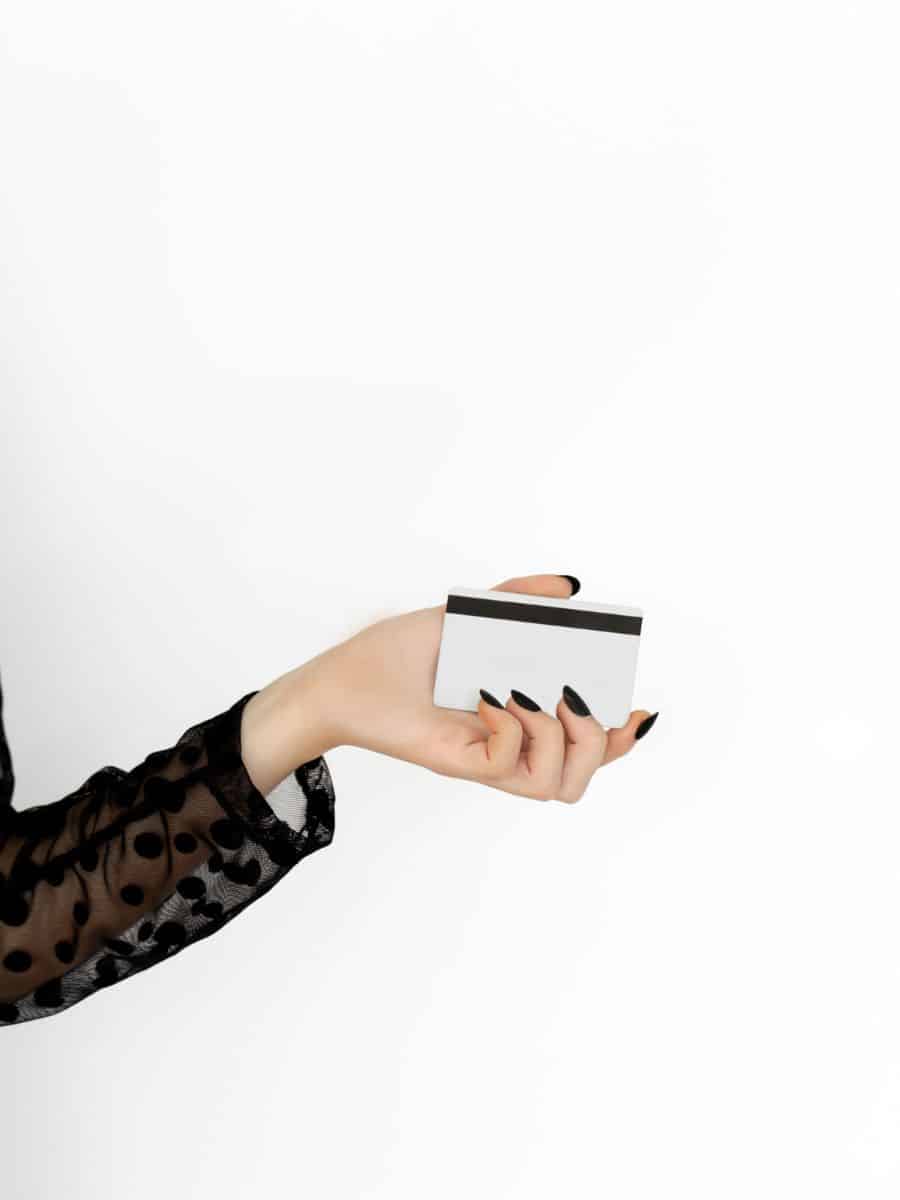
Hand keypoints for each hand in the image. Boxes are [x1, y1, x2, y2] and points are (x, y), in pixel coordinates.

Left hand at [308, 572, 657, 803]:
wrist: (346, 674)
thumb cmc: (401, 653)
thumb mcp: (469, 615)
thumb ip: (518, 600)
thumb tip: (570, 588)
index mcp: (521, 721)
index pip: (587, 750)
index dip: (622, 739)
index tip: (638, 708)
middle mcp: (509, 747)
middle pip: (581, 779)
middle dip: (602, 742)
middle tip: (577, 696)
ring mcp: (486, 758)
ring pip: (556, 785)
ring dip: (558, 736)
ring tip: (531, 695)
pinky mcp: (459, 761)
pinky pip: (509, 766)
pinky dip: (512, 728)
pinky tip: (488, 696)